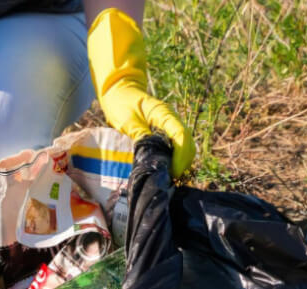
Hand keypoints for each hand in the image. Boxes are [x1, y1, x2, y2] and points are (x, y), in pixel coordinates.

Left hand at [87, 8, 195, 176]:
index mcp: (164, 114)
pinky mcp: (165, 130)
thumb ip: (141, 136)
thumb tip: (151, 155)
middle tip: (169, 178)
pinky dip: (175, 157)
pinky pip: (176, 145)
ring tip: (167, 175)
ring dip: (180, 161)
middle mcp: (172, 119)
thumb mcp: (127, 121)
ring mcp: (170, 125)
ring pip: (185, 146)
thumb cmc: (120, 103)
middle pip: (188, 143)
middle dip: (183, 162)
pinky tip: (165, 167)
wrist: (118, 91)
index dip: (181, 156)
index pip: (182, 135)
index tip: (172, 171)